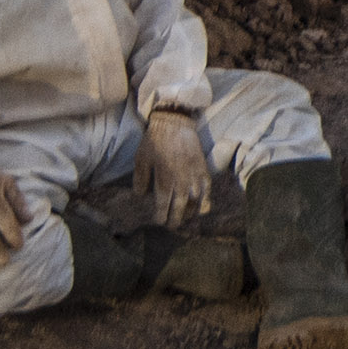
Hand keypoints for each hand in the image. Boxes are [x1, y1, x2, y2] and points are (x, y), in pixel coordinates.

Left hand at [136, 111, 212, 227]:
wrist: (175, 122)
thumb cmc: (155, 140)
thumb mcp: (141, 158)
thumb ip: (141, 178)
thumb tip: (141, 195)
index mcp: (164, 179)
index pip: (163, 205)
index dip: (161, 216)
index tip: (159, 221)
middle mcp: (181, 181)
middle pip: (179, 208)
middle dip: (175, 219)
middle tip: (171, 226)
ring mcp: (194, 176)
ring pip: (194, 202)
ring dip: (189, 213)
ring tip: (184, 218)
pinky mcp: (203, 169)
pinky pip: (207, 190)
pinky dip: (205, 202)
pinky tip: (202, 209)